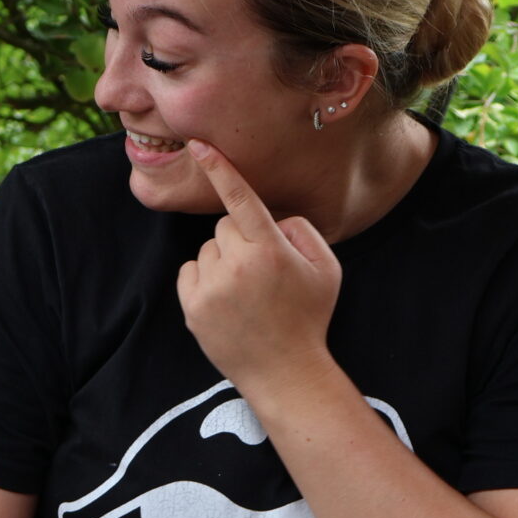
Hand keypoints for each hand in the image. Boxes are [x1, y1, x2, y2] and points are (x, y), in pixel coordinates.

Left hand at [175, 141, 342, 388]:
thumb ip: (301, 231)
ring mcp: (211, 287)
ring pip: (207, 249)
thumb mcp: (326, 268)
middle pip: (224, 226)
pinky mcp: (192, 307)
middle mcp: (236, 265)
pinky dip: (205, 279)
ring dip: (223, 260)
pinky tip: (227, 301)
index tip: (198, 146)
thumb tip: (271, 218)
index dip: (220, 169)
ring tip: (246, 292)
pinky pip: (190, 271)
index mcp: (270, 250)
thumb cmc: (309, 315)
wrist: (285, 371)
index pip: (240, 199)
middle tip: (261, 271)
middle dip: (240, 238)